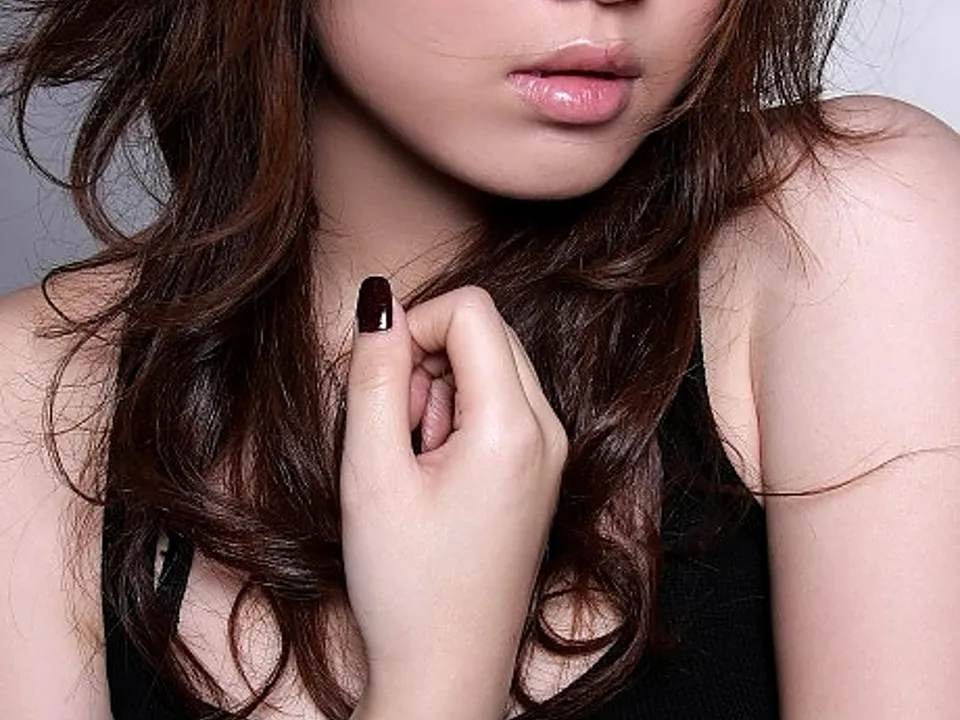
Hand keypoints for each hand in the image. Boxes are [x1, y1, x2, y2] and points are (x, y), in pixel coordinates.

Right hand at [340, 279, 567, 718]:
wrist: (446, 672)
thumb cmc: (407, 587)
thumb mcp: (371, 473)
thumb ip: (373, 376)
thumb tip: (380, 303)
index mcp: (516, 426)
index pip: (471, 309)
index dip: (412, 326)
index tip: (381, 383)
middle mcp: (549, 431)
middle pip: (484, 334)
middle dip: (426, 363)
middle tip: (397, 432)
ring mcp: (550, 453)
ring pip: (489, 368)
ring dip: (438, 394)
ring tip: (413, 462)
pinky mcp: (537, 472)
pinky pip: (497, 408)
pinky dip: (456, 420)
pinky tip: (433, 474)